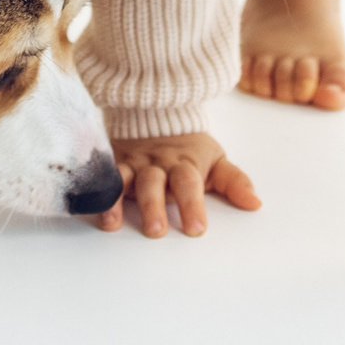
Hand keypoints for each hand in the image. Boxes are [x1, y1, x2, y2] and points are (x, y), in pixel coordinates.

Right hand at [89, 131, 261, 237]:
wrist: (155, 112)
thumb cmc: (189, 147)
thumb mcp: (215, 160)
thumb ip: (234, 182)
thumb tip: (255, 204)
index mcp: (184, 163)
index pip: (189, 183)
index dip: (192, 204)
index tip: (196, 228)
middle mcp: (156, 163)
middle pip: (154, 183)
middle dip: (154, 206)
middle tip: (156, 232)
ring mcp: (131, 162)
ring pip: (123, 179)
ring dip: (117, 201)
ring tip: (112, 224)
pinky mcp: (111, 162)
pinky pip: (100, 175)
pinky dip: (95, 190)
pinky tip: (89, 208)